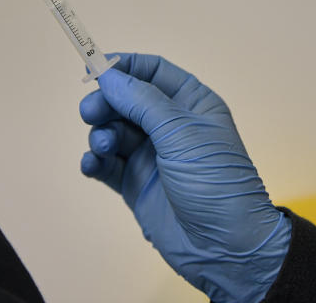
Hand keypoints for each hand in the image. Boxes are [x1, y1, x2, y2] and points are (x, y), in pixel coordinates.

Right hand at [79, 54, 291, 302]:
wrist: (225, 248)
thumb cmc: (217, 184)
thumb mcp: (181, 134)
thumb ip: (142, 101)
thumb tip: (109, 75)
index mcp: (192, 104)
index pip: (153, 72)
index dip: (124, 67)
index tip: (95, 69)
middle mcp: (171, 126)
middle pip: (126, 100)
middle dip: (106, 103)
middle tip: (90, 112)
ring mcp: (153, 156)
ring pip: (113, 131)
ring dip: (101, 135)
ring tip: (103, 148)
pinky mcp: (137, 185)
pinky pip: (107, 164)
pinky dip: (95, 161)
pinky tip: (92, 164)